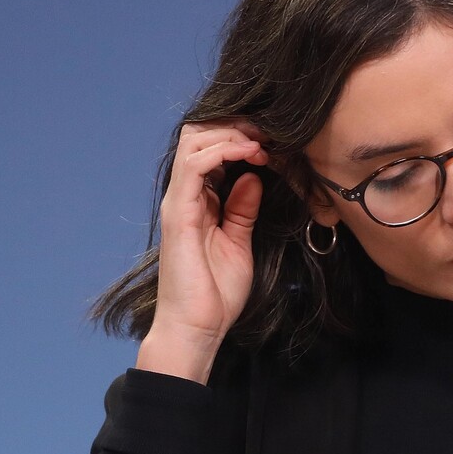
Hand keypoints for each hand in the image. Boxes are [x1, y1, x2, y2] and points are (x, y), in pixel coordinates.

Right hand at [136, 119, 268, 382]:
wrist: (197, 327)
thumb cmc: (216, 293)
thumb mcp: (240, 242)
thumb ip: (243, 209)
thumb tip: (254, 177)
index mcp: (198, 201)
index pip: (208, 148)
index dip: (240, 136)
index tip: (273, 141)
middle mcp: (184, 195)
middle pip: (197, 135)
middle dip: (235, 126)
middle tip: (268, 133)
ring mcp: (179, 202)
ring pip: (194, 141)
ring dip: (232, 134)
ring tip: (261, 142)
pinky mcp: (179, 212)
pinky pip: (195, 165)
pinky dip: (224, 151)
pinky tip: (250, 155)